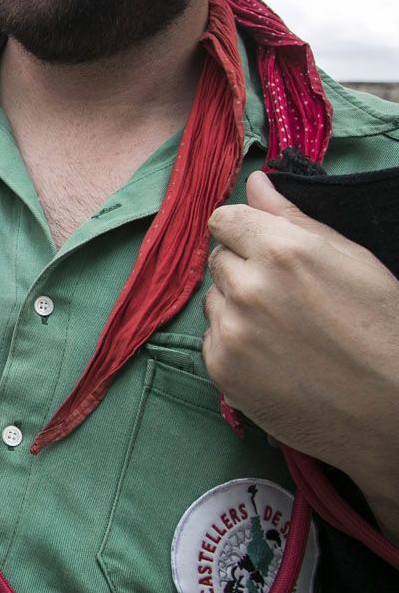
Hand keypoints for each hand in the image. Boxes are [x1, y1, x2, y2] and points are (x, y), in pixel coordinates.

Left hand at [206, 171, 398, 534]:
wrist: (393, 411)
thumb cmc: (385, 330)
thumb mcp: (352, 260)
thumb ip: (293, 218)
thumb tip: (256, 181)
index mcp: (281, 250)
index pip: (224, 218)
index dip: (245, 230)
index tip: (263, 246)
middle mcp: (247, 286)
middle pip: (219, 258)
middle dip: (245, 268)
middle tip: (287, 295)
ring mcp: (230, 330)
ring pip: (214, 298)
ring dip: (237, 305)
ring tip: (285, 329)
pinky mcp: (221, 368)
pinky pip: (212, 338)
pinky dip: (235, 342)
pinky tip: (275, 356)